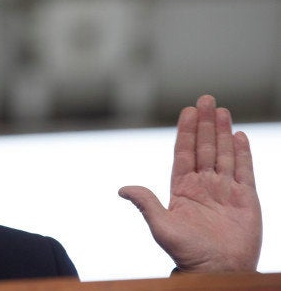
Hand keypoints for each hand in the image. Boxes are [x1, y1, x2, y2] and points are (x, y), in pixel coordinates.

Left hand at [119, 95, 261, 272]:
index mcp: (183, 189)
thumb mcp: (161, 226)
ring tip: (221, 109)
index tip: (187, 110)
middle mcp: (203, 185)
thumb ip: (146, 203)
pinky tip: (239, 135)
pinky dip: (242, 152)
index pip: (184, 152)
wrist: (217, 270)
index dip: (186, 131)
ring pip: (223, 154)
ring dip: (222, 131)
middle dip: (204, 123)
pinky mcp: (246, 198)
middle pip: (204, 147)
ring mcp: (225, 190)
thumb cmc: (187, 252)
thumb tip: (122, 189)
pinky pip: (244, 170)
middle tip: (205, 99)